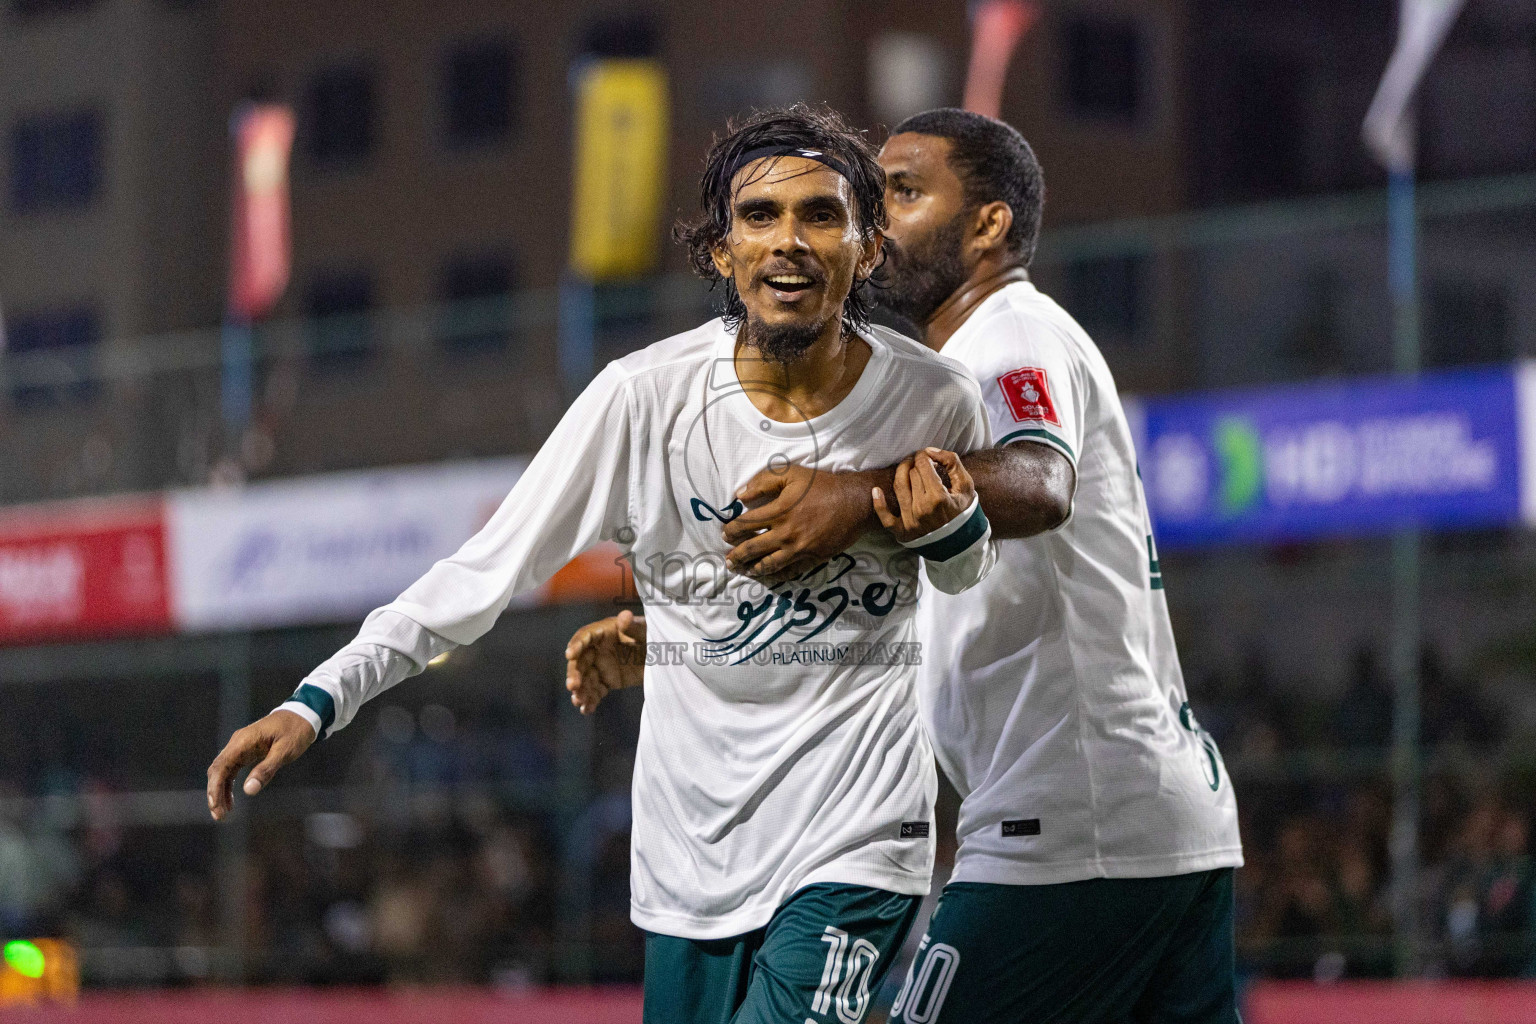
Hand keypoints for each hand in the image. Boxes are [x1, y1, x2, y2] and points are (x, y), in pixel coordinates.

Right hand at [206, 709, 316, 820]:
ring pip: (222, 772)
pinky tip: (230, 801)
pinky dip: (228, 786)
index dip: (215, 787)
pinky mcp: (245, 752)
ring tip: (223, 813)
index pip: (221, 766)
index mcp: (243, 741)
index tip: (216, 805)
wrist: (302, 715)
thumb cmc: (296, 731)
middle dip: (215, 793)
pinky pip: (231, 771)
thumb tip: (249, 790)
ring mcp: (240, 747)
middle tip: (219, 816)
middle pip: (217, 770)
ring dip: (220, 792)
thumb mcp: (285, 751)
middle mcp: (237, 743)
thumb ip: (267, 770)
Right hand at [565, 610, 646, 714]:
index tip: (570, 655)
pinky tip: (587, 710)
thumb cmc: (656, 637)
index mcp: (605, 632)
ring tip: (579, 702)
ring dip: (580, 690)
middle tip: (573, 686)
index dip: (577, 644)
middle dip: (575, 674)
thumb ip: (635, 627)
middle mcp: (599, 649)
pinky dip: (591, 700)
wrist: (667, 657)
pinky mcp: (608, 681)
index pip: (586, 636)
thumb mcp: (647, 632)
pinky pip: (596, 691)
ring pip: (586, 678)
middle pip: (581, 661)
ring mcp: (602, 666)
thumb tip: (624, 616)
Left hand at [722, 464, 871, 586]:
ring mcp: (799, 549)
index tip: (725, 534)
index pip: (746, 525)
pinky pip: (790, 571)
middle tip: (728, 560)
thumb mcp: (792, 474)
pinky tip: (769, 576)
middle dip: (736, 555)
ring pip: (769, 564)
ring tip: (744, 571)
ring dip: (752, 569)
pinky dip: (777, 575)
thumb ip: (763, 481)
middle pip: (753, 548)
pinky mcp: (812, 558)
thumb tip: (740, 495)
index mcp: (779, 511)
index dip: (732, 531)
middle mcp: (786, 533)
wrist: (855, 502)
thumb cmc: (823, 485)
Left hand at [873, 448, 975, 543]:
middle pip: (911, 474)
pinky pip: (885, 518)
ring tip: (905, 467)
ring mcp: (910, 521)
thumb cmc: (963, 511)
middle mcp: (922, 509)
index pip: (923, 466)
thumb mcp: (966, 485)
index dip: (923, 456)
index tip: (926, 456)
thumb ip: (952, 463)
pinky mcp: (902, 532)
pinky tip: (876, 490)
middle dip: (915, 463)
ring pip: (898, 487)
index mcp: (938, 497)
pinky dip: (878, 503)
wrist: (961, 542)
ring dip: (900, 472)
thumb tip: (930, 451)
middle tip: (919, 462)